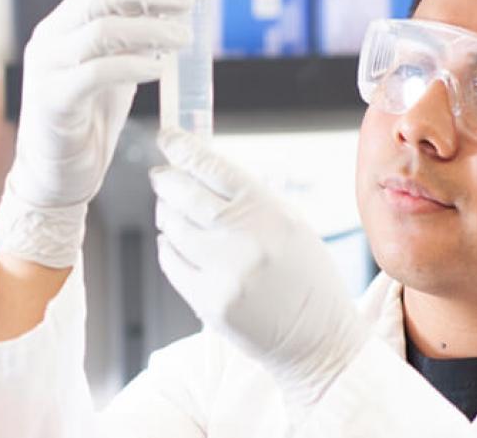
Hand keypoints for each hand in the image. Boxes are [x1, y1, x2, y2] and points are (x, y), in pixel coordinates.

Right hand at [0, 0, 190, 267]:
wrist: (57, 177)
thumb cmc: (88, 123)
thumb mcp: (114, 72)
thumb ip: (131, 43)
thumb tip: (171, 15)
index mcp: (62, 27)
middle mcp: (49, 39)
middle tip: (188, 2)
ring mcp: (47, 68)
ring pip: (100, 30)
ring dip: (149, 28)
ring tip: (184, 37)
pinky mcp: (53, 99)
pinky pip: (96, 71)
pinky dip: (132, 64)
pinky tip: (158, 67)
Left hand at [150, 128, 368, 406]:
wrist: (317, 338)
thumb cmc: (306, 277)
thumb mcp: (289, 224)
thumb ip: (248, 200)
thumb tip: (200, 172)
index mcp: (269, 212)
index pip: (214, 169)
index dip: (184, 149)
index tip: (167, 138)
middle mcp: (245, 238)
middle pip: (185, 195)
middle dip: (166, 180)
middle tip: (160, 175)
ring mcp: (224, 273)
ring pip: (173, 229)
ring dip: (166, 214)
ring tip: (170, 210)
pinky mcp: (208, 302)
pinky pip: (172, 263)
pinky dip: (168, 248)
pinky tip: (173, 242)